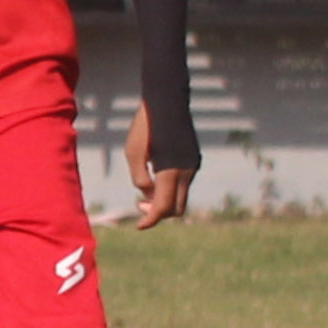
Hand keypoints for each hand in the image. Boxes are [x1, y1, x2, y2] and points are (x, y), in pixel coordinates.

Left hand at [126, 104, 192, 230]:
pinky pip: (184, 182)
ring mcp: (193, 164)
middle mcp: (187, 170)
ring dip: (164, 199)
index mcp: (171, 171)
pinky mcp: (195, 158)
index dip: (150, 220)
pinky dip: (171, 187)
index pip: (163, 207)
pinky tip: (156, 176)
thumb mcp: (133, 153)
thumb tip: (148, 196)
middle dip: (158, 212)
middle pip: (177, 207)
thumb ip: (140, 178)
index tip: (139, 226)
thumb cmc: (145, 126)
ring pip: (181, 194)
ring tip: (143, 190)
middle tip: (138, 205)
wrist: (167, 101)